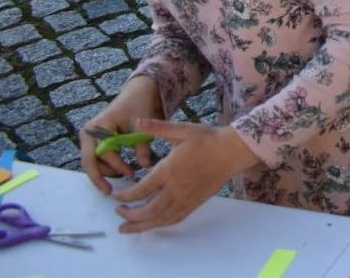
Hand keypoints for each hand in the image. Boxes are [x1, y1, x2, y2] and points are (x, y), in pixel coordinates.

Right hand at [79, 75, 163, 193]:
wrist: (137, 94)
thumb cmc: (139, 106)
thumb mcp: (141, 125)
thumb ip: (142, 146)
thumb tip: (145, 167)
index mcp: (98, 126)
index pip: (104, 153)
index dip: (117, 166)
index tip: (132, 175)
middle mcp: (88, 133)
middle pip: (89, 161)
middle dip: (99, 177)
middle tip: (109, 192)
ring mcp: (89, 138)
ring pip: (91, 163)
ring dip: (104, 172)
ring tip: (122, 178)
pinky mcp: (94, 142)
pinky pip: (96, 159)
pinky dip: (105, 167)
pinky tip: (118, 173)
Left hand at [110, 119, 258, 232]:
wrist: (233, 151)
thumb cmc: (208, 139)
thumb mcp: (182, 130)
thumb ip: (158, 128)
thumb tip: (137, 121)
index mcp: (169, 170)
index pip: (141, 190)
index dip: (125, 195)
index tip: (116, 195)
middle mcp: (176, 189)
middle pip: (147, 210)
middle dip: (129, 215)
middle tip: (118, 212)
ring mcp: (186, 199)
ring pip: (160, 219)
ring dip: (141, 226)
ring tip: (126, 228)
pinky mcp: (195, 203)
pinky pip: (174, 219)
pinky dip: (160, 224)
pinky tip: (153, 224)